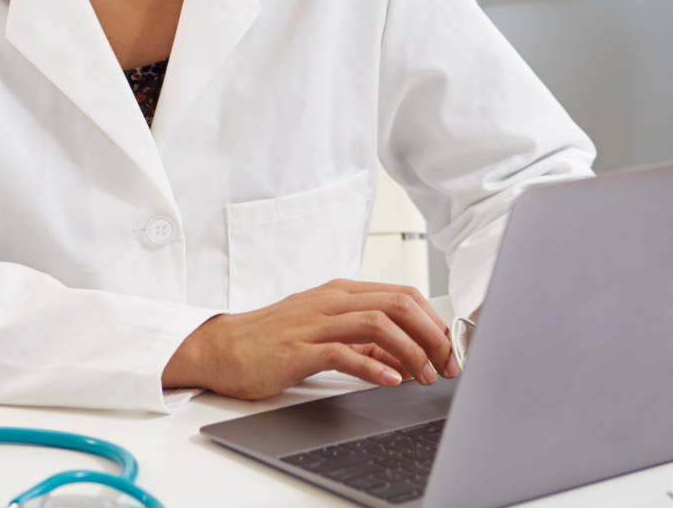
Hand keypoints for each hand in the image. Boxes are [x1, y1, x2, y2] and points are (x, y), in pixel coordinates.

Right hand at [163, 279, 460, 400]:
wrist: (221, 348)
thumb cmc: (272, 340)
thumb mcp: (325, 331)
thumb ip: (363, 339)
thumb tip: (404, 354)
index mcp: (342, 292)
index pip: (403, 294)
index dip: (434, 321)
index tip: (450, 348)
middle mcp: (332, 301)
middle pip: (398, 304)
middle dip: (431, 335)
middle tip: (448, 364)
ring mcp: (315, 322)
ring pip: (377, 323)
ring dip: (411, 351)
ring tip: (426, 375)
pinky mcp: (298, 350)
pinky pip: (343, 352)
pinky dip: (373, 366)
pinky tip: (391, 379)